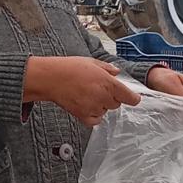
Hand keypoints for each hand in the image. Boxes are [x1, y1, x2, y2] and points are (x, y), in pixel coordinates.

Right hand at [24, 56, 139, 127]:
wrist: (50, 78)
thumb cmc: (69, 68)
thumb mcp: (92, 62)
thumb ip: (108, 68)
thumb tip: (117, 72)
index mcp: (108, 83)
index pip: (130, 98)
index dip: (132, 98)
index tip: (132, 98)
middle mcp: (103, 97)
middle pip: (116, 104)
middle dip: (111, 98)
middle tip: (97, 89)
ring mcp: (93, 107)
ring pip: (105, 111)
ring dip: (100, 106)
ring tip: (87, 94)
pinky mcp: (83, 116)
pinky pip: (95, 120)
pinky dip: (93, 115)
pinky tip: (85, 105)